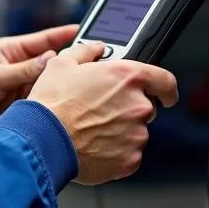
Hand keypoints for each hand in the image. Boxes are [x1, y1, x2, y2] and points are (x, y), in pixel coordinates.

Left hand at [0, 25, 80, 153]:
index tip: (88, 31)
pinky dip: (55, 106)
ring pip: (52, 86)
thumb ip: (23, 70)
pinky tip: (68, 107)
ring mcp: (23, 91)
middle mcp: (21, 70)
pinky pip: (45, 106)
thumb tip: (52, 59)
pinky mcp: (24, 111)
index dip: (66, 35)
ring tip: (85, 85)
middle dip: (72, 63)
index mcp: (11, 52)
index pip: (44, 40)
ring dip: (64, 87)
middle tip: (96, 62)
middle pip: (54, 64)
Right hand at [28, 42, 178, 184]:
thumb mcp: (62, 63)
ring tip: (91, 130)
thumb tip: (96, 47)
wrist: (42, 139)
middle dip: (127, 109)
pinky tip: (93, 145)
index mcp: (127, 77)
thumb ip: (87, 51)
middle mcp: (138, 105)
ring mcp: (136, 135)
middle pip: (145, 107)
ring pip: (135, 132)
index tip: (165, 94)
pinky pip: (128, 154)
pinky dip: (115, 152)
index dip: (165, 88)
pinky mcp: (130, 159)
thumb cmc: (52, 103)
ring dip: (119, 131)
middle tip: (100, 111)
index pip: (166, 81)